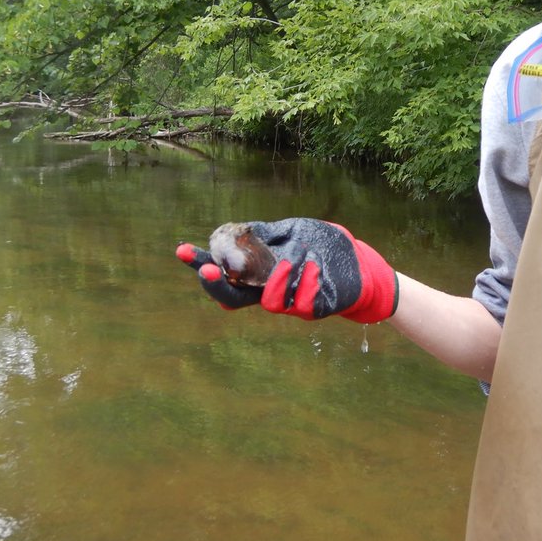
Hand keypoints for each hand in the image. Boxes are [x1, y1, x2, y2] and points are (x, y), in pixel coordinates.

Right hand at [177, 219, 397, 322]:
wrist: (360, 263)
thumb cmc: (322, 245)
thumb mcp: (290, 231)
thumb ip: (262, 235)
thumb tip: (227, 234)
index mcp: (259, 274)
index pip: (223, 275)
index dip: (200, 265)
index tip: (181, 251)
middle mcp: (269, 292)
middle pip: (233, 298)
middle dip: (217, 287)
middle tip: (208, 271)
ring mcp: (290, 303)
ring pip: (269, 300)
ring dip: (276, 277)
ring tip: (293, 258)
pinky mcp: (315, 308)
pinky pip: (302, 302)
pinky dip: (305, 282)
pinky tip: (315, 266)